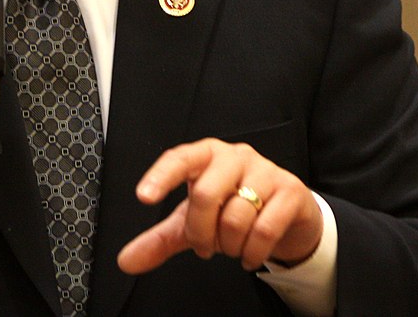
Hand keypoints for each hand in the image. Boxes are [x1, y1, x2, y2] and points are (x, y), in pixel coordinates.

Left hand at [117, 138, 322, 273]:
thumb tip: (127, 260)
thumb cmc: (233, 208)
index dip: (160, 176)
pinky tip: (249, 255)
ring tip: (231, 247)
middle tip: (203, 246)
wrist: (287, 213)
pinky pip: (265, 228)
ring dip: (228, 245)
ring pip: (236, 215)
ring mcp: (265, 171)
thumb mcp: (194, 222)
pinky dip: (252, 252)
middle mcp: (235, 156)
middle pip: (205, 193)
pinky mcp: (290, 191)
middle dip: (200, 231)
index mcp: (206, 156)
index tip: (144, 196)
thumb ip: (160, 239)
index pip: (179, 159)